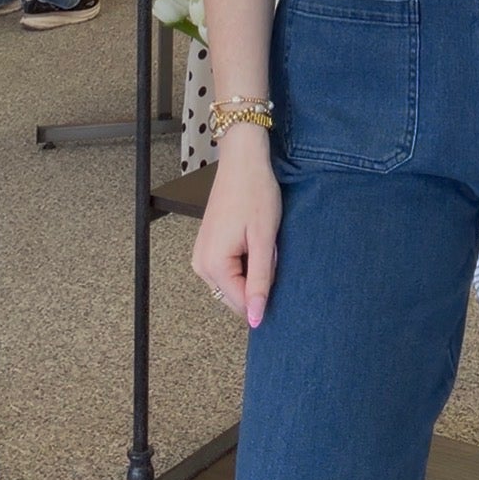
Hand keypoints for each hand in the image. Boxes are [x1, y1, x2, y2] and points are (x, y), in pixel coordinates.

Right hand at [191, 130, 280, 327]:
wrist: (243, 160)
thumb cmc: (255, 193)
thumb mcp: (264, 240)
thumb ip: (260, 281)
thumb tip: (256, 319)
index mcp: (214, 265)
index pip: (242, 304)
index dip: (266, 295)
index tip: (277, 269)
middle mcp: (201, 265)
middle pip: (236, 296)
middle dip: (258, 281)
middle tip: (269, 250)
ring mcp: (201, 256)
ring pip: (234, 283)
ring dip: (253, 271)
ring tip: (261, 242)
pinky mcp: (207, 247)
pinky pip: (229, 269)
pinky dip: (246, 261)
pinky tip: (253, 238)